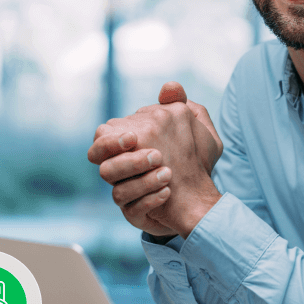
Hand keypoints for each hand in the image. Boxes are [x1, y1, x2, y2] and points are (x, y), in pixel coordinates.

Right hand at [88, 82, 223, 237]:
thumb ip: (181, 106)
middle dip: (126, 160)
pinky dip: (150, 200)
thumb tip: (169, 87)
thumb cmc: (194, 158)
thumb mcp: (195, 130)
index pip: (103, 138)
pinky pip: (133, 211)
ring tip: (168, 173)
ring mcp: (127, 196)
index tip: (135, 136)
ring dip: (141, 181)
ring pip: (116, 192)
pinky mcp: (137, 216)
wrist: (201, 195)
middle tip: (156, 155)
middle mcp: (122, 172)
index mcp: (129, 148)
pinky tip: (168, 191)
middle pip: (102, 166)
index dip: (112, 139)